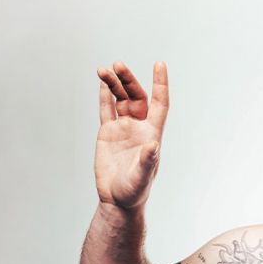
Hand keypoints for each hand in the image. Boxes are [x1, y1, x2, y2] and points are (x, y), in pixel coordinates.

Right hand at [94, 61, 169, 209]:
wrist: (117, 199)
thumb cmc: (134, 190)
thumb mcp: (142, 176)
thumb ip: (147, 160)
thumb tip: (153, 145)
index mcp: (152, 133)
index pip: (159, 103)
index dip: (160, 84)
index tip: (159, 64)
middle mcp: (139, 127)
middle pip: (137, 96)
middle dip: (128, 80)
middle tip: (117, 65)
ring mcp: (123, 128)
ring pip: (120, 99)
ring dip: (113, 84)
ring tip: (104, 70)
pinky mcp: (108, 133)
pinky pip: (107, 109)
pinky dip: (105, 95)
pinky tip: (102, 82)